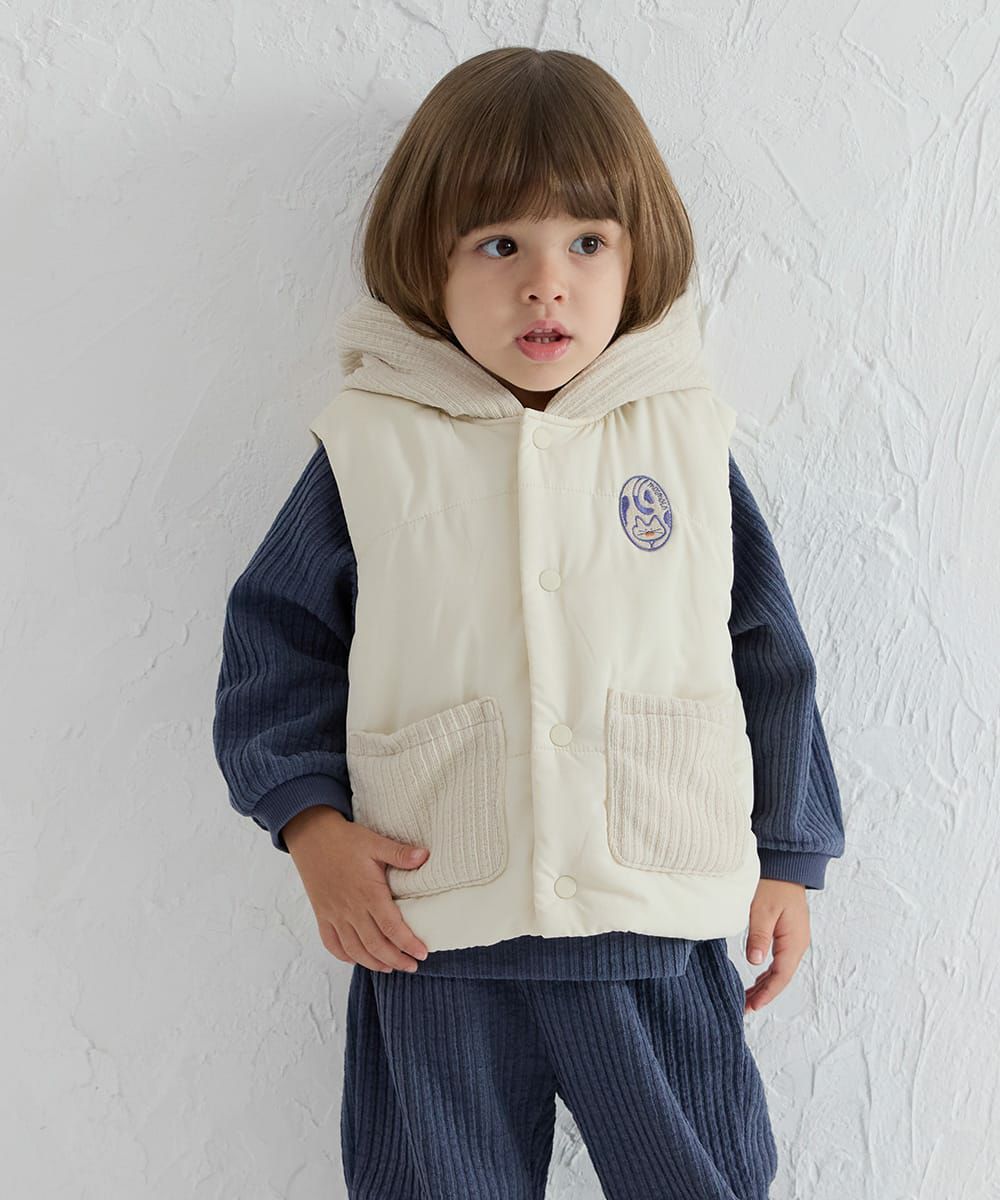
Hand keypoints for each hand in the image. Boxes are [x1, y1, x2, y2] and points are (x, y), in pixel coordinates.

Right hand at [282, 806, 430, 973]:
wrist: (311, 836)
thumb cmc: (345, 839)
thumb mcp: (375, 842)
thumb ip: (400, 853)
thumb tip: (426, 856)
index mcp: (368, 893)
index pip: (392, 928)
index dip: (408, 944)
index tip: (422, 953)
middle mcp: (351, 909)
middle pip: (376, 945)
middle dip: (396, 960)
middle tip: (412, 966)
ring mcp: (334, 915)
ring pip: (355, 950)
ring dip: (373, 963)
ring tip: (390, 967)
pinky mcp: (322, 915)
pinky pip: (332, 944)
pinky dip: (345, 956)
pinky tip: (357, 958)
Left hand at [743, 878, 809, 1012]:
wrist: (787, 865)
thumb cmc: (775, 884)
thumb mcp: (762, 909)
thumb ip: (759, 936)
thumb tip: (756, 962)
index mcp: (794, 941)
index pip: (781, 976)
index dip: (767, 993)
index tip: (752, 1006)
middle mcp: (798, 944)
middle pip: (781, 977)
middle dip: (764, 994)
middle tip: (744, 1007)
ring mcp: (794, 939)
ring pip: (780, 970)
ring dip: (765, 985)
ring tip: (748, 998)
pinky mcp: (788, 933)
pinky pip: (779, 960)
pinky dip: (768, 973)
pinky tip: (757, 979)